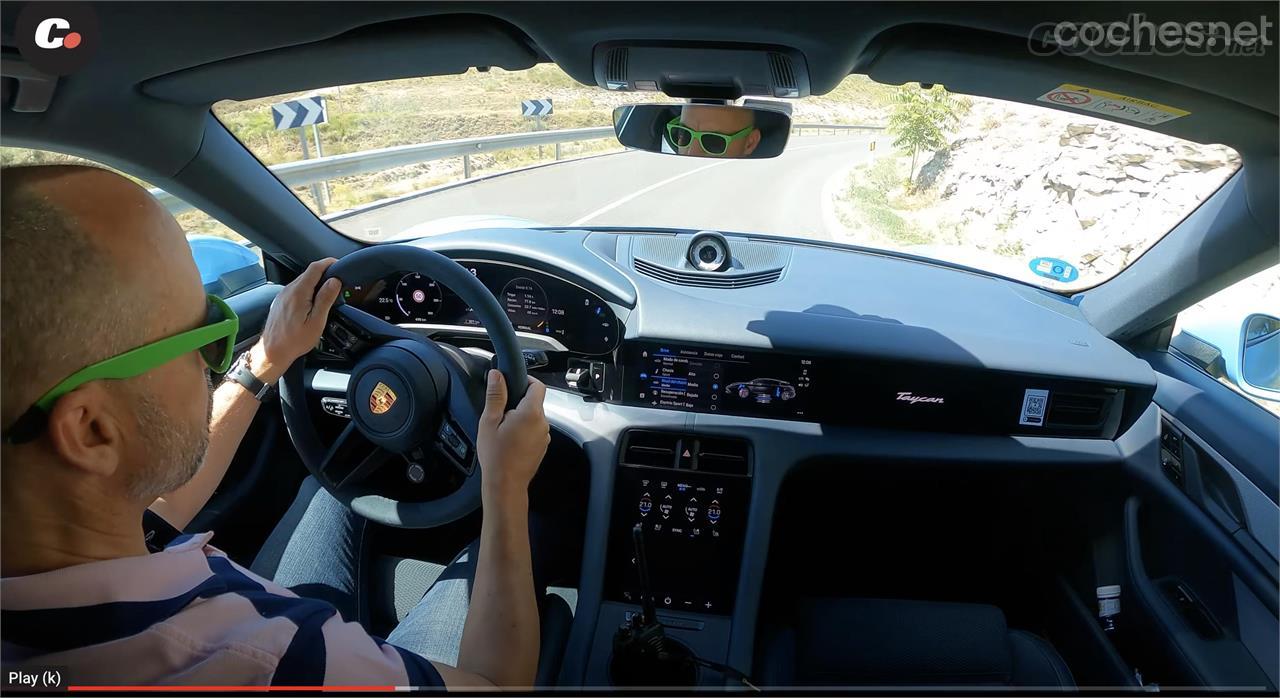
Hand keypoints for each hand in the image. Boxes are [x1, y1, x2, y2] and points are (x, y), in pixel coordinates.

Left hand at [250, 258, 341, 383]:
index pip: (315, 268)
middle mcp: (289, 290)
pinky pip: (296, 289)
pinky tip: (312, 303)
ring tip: (327, 294)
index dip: (329, 263)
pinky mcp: (281, 301)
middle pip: (309, 273)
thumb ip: (325, 299)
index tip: (338, 264)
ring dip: (316, 283)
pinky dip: (307, 290)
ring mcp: (283, 295)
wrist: (272, 351)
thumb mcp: (316, 321)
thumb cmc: (294, 340)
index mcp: (299, 293)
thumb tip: (335, 281)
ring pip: (302, 281)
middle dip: (324, 273)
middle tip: (337, 282)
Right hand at [476, 370, 548, 500]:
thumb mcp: (489, 421)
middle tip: (501, 412)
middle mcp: (543, 423)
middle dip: (519, 402)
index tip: (513, 383)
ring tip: (503, 429)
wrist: (505, 485)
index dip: (526, 380)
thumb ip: (495, 395)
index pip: (538, 385)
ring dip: (521, 417)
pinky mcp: (542, 446)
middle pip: (535, 402)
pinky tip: (510, 440)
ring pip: (534, 417)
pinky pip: (535, 430)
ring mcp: (544, 436)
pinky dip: (524, 430)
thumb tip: (497, 375)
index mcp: (531, 413)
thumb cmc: (496, 456)